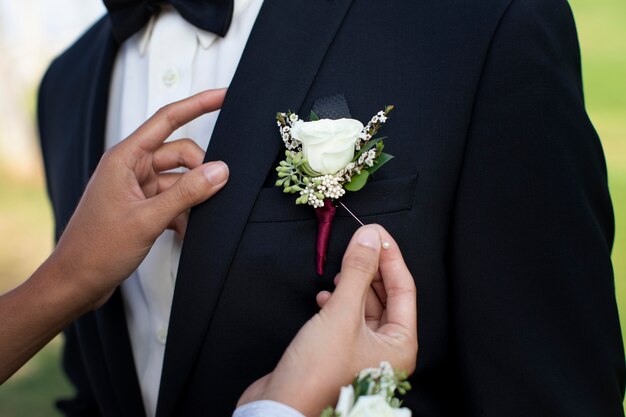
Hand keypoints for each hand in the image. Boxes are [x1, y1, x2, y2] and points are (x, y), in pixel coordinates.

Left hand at [51, 88, 228, 309]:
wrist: (75, 282)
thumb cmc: (96, 249)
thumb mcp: (148, 219)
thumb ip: (187, 193)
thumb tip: (220, 171)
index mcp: (125, 158)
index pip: (168, 119)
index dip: (198, 105)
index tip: (223, 96)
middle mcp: (130, 168)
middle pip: (179, 154)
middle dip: (200, 170)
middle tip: (216, 191)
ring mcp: (136, 188)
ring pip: (179, 180)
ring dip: (192, 198)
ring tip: (198, 219)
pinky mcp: (141, 207)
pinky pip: (173, 199)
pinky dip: (184, 213)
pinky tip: (187, 231)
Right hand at [238, 225, 417, 415]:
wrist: (282, 406)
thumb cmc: (318, 371)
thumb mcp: (341, 313)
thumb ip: (358, 272)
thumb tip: (370, 237)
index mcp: (400, 345)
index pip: (403, 289)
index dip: (390, 257)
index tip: (377, 232)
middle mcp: (386, 350)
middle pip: (385, 297)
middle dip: (371, 269)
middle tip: (360, 242)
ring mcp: (363, 352)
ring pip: (364, 307)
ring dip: (353, 285)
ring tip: (341, 271)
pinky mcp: (340, 353)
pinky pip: (346, 318)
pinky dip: (337, 303)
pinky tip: (324, 296)